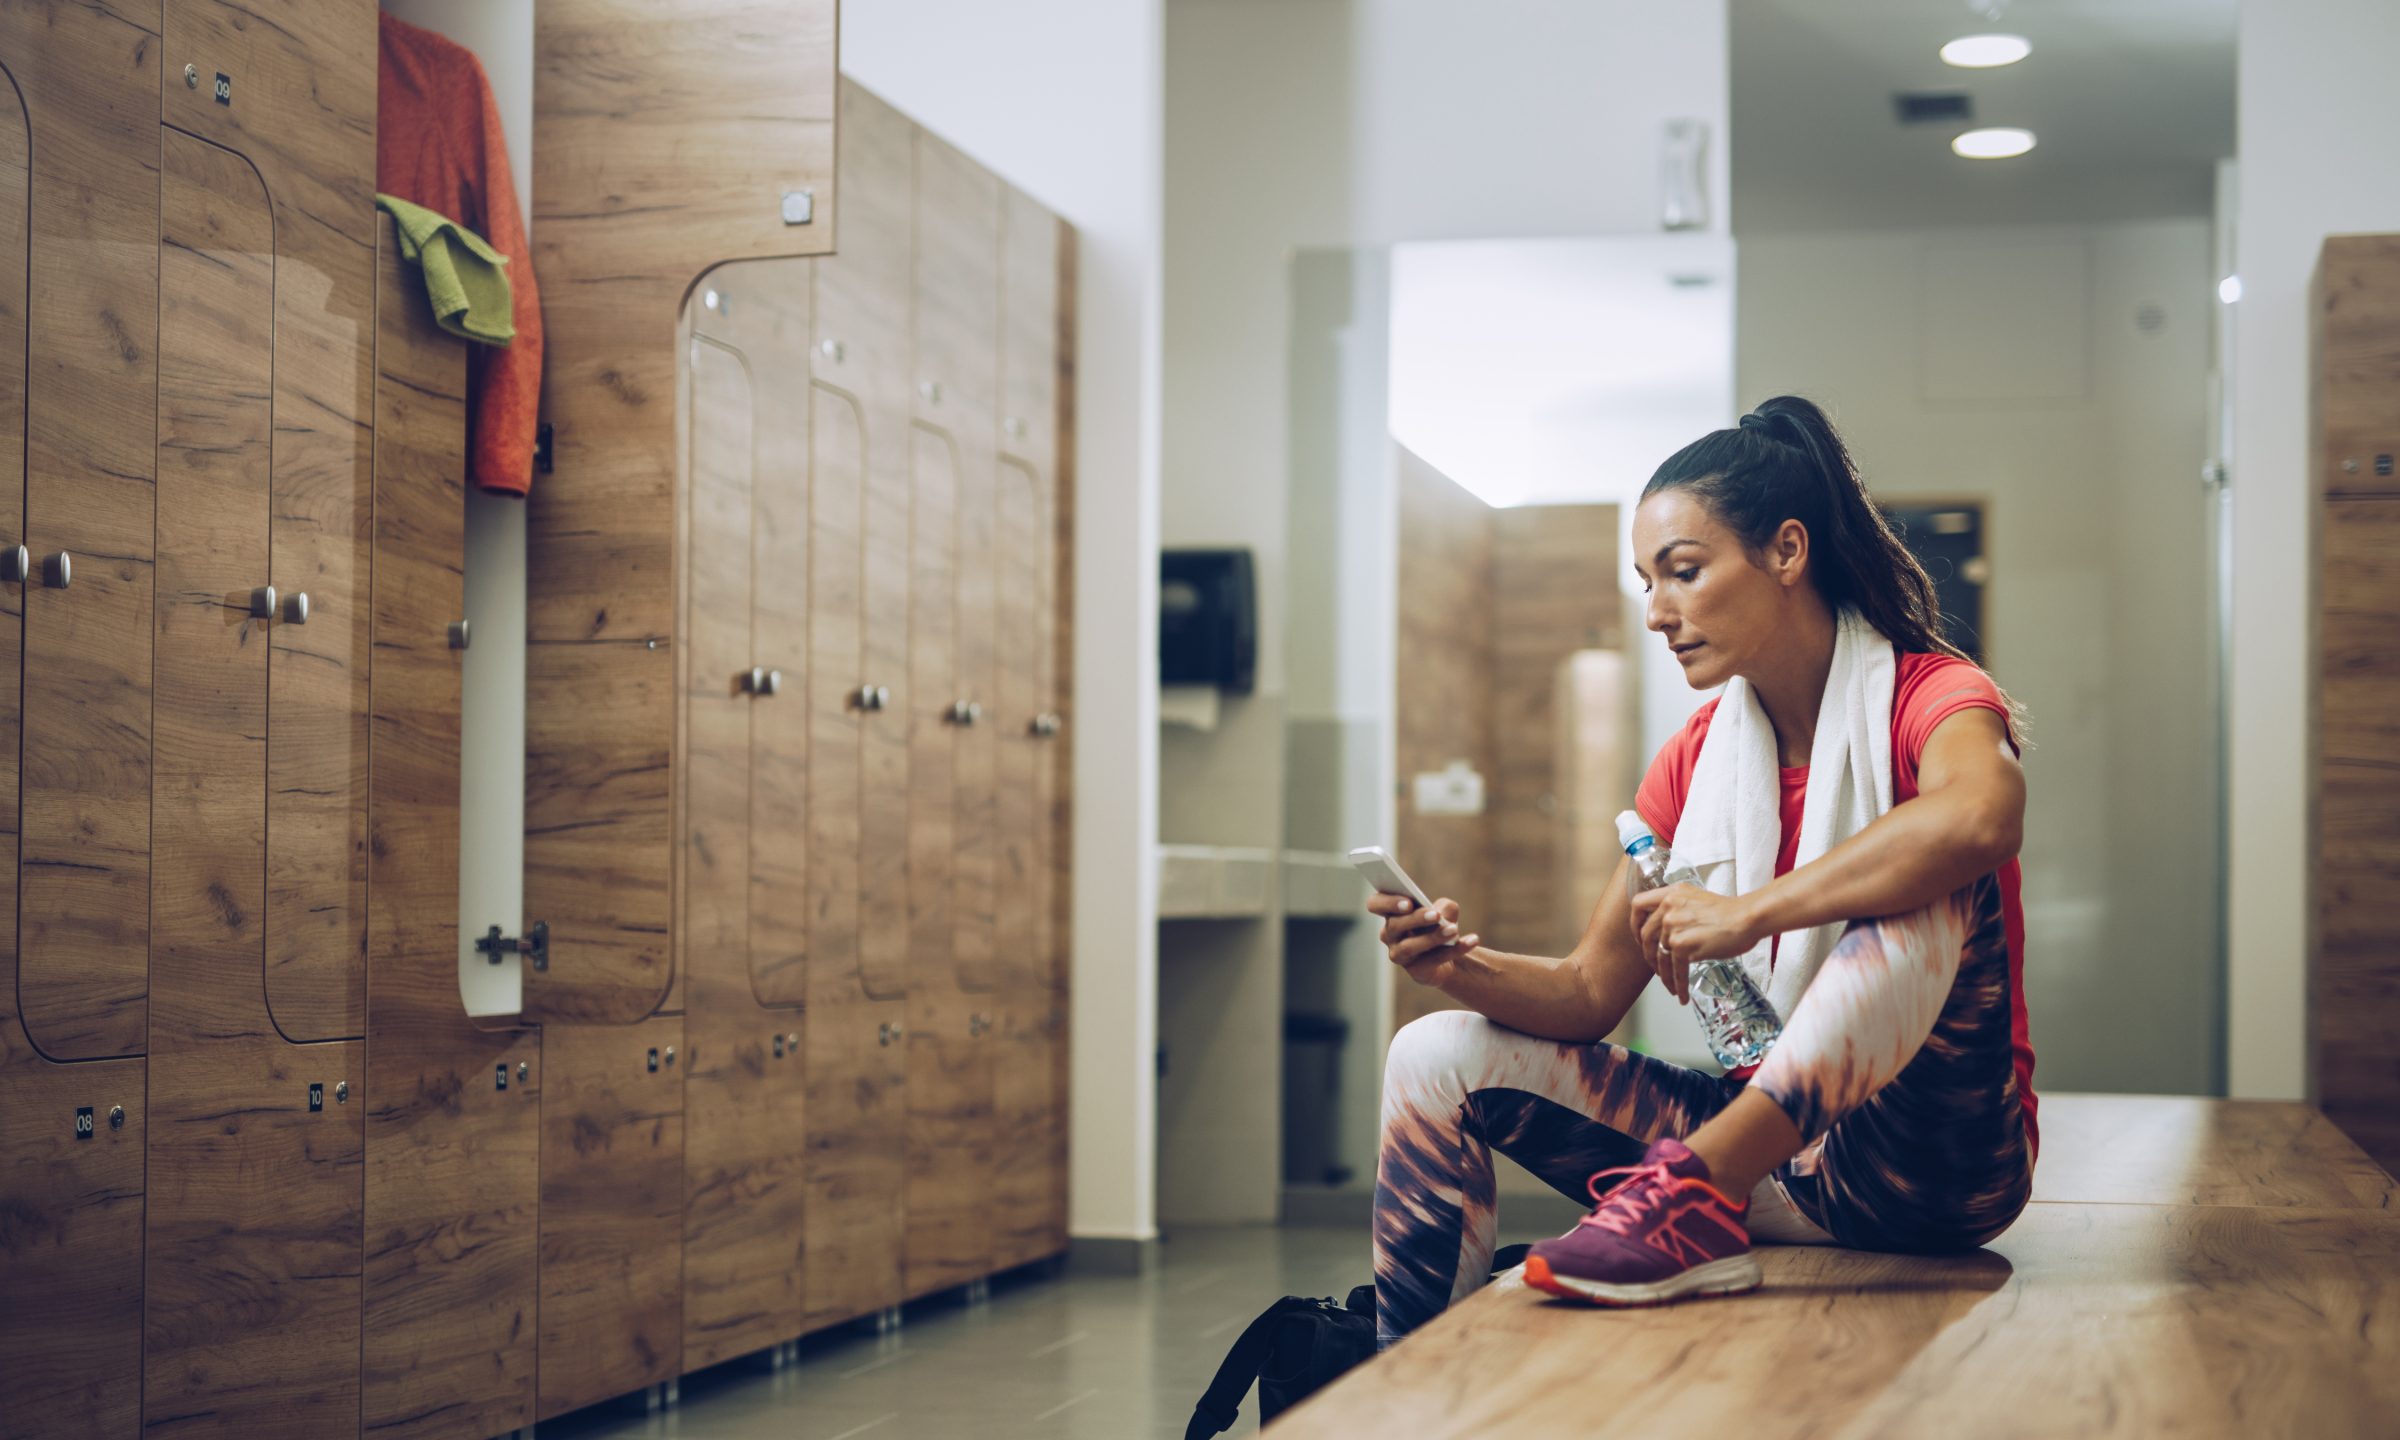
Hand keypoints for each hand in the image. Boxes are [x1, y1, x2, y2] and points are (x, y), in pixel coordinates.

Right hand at [1368, 892, 1478, 988]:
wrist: (1449, 952)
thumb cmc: (1439, 924)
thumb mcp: (1444, 910)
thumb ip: (1443, 907)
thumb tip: (1441, 917)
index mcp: (1391, 913)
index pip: (1375, 904)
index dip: (1387, 902)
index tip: (1408, 902)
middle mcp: (1389, 934)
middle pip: (1394, 925)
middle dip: (1415, 919)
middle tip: (1435, 916)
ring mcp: (1399, 954)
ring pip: (1410, 946)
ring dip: (1433, 937)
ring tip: (1453, 930)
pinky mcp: (1416, 970)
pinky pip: (1434, 960)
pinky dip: (1455, 950)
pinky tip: (1472, 940)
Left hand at [1629, 884, 1764, 1002]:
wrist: (1748, 918)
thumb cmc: (1730, 912)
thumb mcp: (1696, 899)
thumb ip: (1679, 908)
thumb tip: (1668, 929)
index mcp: (1670, 893)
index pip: (1638, 905)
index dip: (1635, 924)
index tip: (1639, 937)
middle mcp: (1668, 907)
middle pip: (1646, 935)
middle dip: (1648, 956)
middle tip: (1656, 967)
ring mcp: (1674, 926)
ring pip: (1659, 956)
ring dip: (1663, 975)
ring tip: (1671, 986)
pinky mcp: (1684, 945)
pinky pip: (1675, 970)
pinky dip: (1678, 985)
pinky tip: (1682, 994)